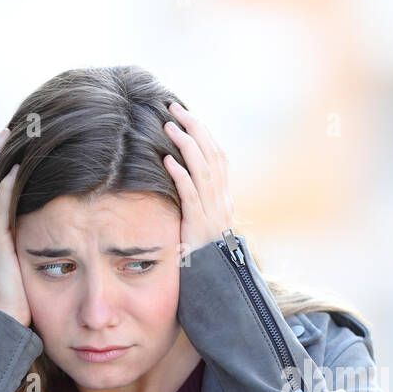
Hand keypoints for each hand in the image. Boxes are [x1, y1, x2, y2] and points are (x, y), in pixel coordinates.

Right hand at [0, 128, 30, 327]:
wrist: (4, 326)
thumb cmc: (22, 303)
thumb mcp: (32, 269)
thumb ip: (41, 252)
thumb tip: (65, 243)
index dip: (4, 164)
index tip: (17, 141)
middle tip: (10, 126)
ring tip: (9, 132)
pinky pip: (0, 208)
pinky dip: (8, 185)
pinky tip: (17, 166)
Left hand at [160, 101, 234, 255]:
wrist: (216, 283)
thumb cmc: (204, 254)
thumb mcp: (203, 223)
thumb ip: (197, 201)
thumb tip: (180, 178)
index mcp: (224, 197)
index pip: (218, 156)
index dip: (204, 133)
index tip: (187, 114)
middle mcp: (222, 201)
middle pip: (212, 156)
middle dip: (194, 128)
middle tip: (174, 108)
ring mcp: (213, 213)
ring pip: (203, 171)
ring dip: (186, 146)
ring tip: (168, 127)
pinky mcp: (200, 226)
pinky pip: (191, 196)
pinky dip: (181, 176)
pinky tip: (168, 161)